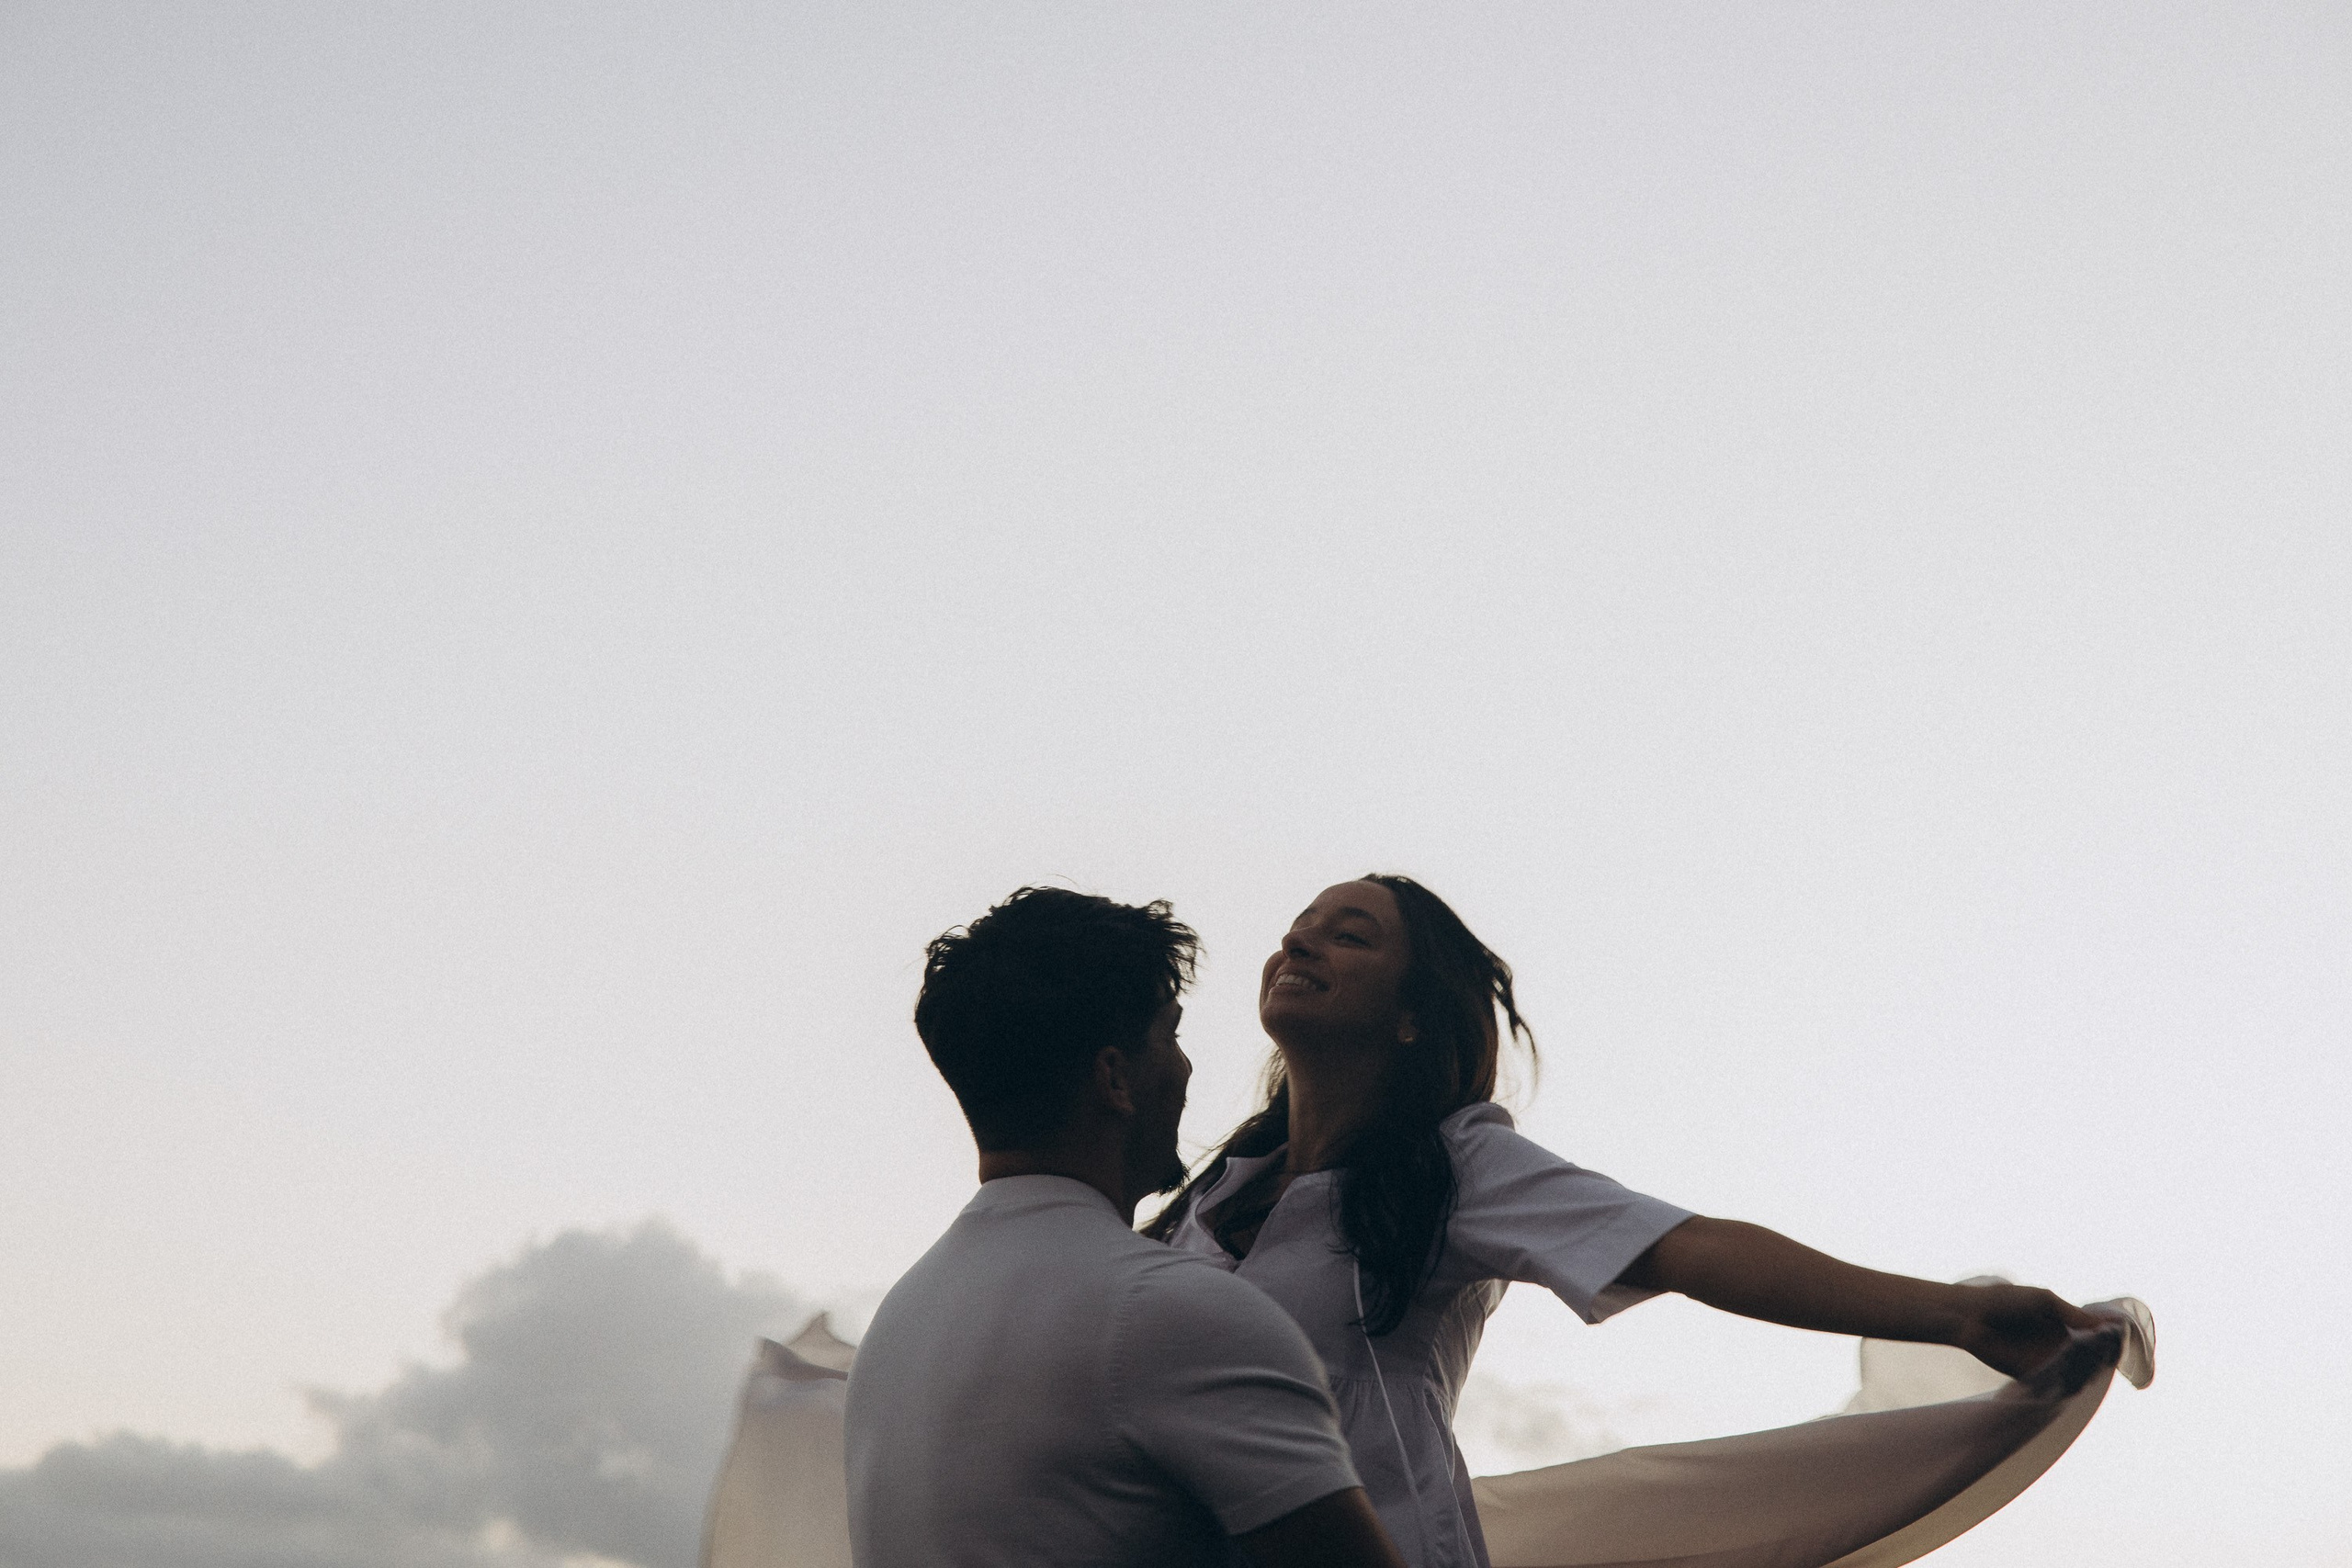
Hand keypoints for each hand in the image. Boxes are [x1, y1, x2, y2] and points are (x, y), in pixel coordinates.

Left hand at [1949, 1283, 2101, 1379]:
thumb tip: (2106, 1326)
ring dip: (2087, 1370)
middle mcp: (2057, 1347)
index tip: (2119, 1339)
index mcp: (2062, 1327)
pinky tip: (2075, 1372)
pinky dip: (2069, 1380)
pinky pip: (2057, 1384)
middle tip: (2105, 1352)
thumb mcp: (2043, 1301)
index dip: (2108, 1341)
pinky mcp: (2032, 1377)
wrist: (1969, 1315)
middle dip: (2100, 1358)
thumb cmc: (2003, 1300)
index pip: (2094, 1339)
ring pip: (2078, 1374)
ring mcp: (2045, 1363)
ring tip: (2090, 1361)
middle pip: (2090, 1360)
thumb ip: (2073, 1315)